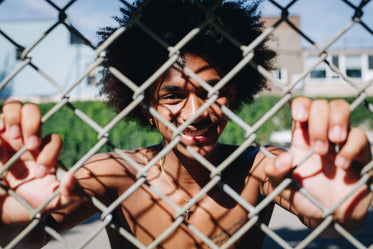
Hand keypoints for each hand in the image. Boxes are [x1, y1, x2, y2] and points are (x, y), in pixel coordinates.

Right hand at [0, 100, 74, 224]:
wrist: (4, 214)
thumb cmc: (30, 206)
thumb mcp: (52, 203)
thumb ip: (69, 193)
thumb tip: (71, 177)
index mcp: (43, 152)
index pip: (53, 139)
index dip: (50, 152)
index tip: (41, 173)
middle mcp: (25, 140)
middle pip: (33, 111)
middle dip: (32, 123)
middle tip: (30, 144)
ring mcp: (6, 138)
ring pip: (13, 107)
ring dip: (13, 117)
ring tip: (12, 136)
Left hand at [265, 97, 371, 232]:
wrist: (326, 218)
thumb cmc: (302, 196)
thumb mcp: (280, 186)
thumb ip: (274, 173)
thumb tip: (284, 158)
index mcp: (301, 138)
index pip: (303, 107)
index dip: (302, 105)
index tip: (300, 116)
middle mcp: (322, 135)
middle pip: (323, 105)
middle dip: (319, 121)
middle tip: (318, 149)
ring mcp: (342, 143)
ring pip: (342, 110)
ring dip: (337, 122)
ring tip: (331, 146)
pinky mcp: (360, 155)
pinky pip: (361, 137)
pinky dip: (352, 147)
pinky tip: (342, 164)